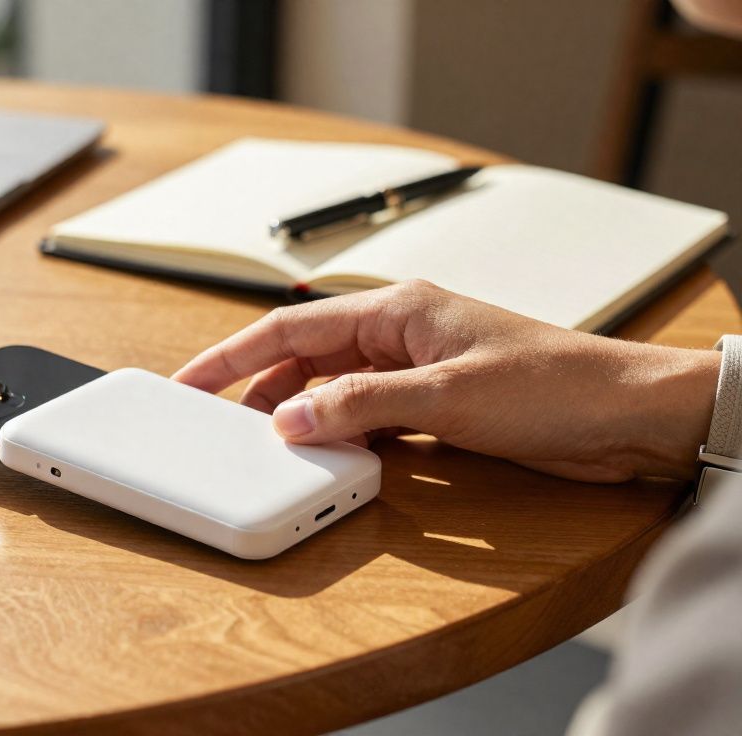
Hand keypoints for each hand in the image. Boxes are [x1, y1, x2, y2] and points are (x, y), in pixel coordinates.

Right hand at [172, 280, 720, 482]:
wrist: (628, 416)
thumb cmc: (556, 386)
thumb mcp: (447, 397)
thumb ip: (361, 405)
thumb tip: (291, 418)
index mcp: (397, 309)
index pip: (292, 326)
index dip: (232, 356)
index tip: (190, 381)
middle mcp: (401, 333)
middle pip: (306, 358)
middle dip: (260, 390)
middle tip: (217, 426)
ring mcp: (417, 369)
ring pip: (335, 389)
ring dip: (303, 416)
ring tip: (267, 446)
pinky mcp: (436, 404)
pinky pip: (367, 415)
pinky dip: (343, 434)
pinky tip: (329, 455)